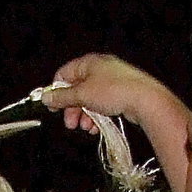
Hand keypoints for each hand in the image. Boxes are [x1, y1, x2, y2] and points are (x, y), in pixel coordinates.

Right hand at [43, 53, 167, 131]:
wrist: (145, 100)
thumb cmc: (113, 92)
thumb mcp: (83, 95)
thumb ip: (63, 97)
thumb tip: (46, 97)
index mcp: (88, 63)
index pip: (64, 74)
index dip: (56, 92)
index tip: (53, 108)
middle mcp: (99, 69)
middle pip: (77, 89)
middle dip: (72, 109)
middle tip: (71, 124)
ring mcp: (111, 81)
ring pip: (90, 99)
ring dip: (85, 115)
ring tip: (87, 128)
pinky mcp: (121, 94)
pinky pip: (103, 105)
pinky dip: (97, 116)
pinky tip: (97, 127)